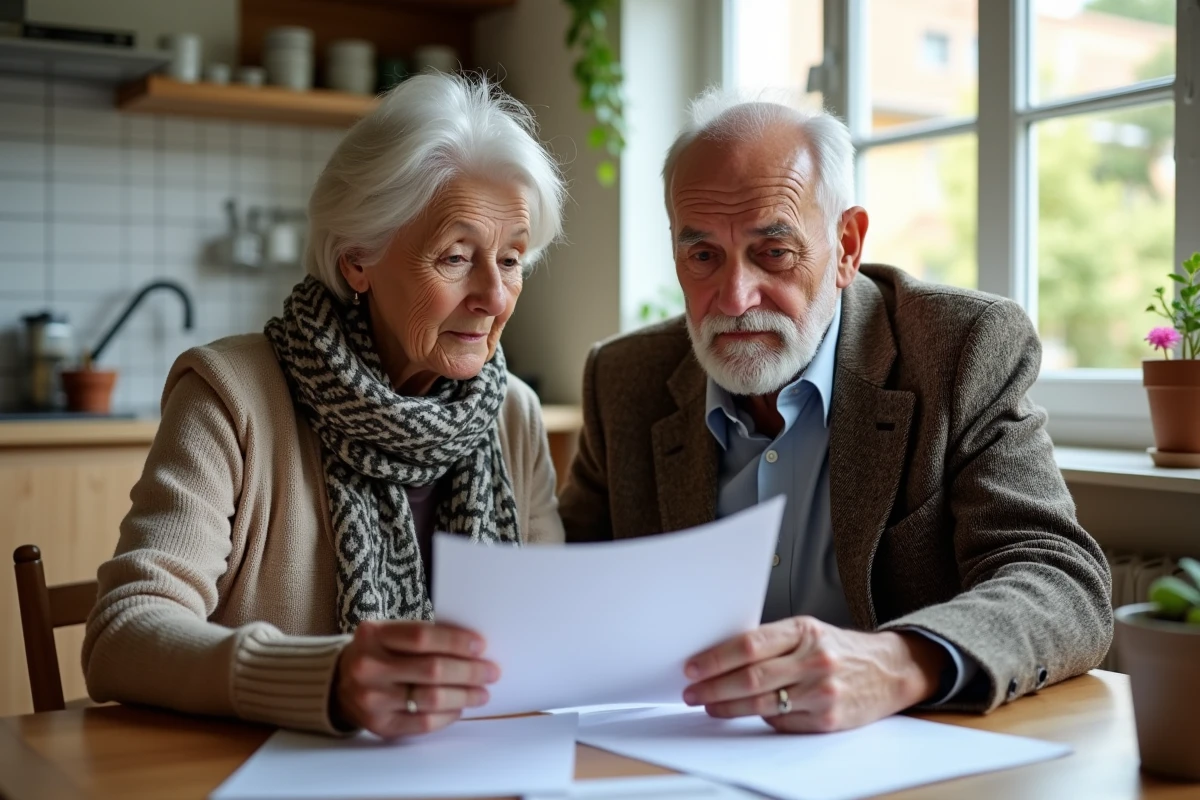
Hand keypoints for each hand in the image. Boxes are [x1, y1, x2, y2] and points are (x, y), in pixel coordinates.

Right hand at [332, 620, 499, 737]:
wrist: (340, 683)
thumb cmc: (377, 653)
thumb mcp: (389, 634)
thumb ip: (423, 636)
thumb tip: (472, 647)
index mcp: (373, 635)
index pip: (421, 636)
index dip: (455, 641)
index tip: (480, 645)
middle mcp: (368, 667)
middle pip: (432, 669)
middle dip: (469, 671)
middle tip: (491, 671)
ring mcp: (372, 699)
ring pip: (431, 699)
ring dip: (464, 695)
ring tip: (482, 692)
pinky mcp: (379, 725)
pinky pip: (424, 723)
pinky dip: (448, 715)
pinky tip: (459, 707)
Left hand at [682, 616, 947, 732]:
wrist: (889, 670)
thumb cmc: (840, 649)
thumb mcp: (809, 632)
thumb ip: (772, 641)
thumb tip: (721, 655)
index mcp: (804, 631)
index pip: (749, 645)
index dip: (715, 658)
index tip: (692, 666)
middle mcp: (814, 661)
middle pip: (750, 677)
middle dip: (713, 686)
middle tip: (692, 691)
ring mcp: (822, 692)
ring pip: (761, 703)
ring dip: (727, 706)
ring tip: (708, 704)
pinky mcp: (827, 720)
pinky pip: (780, 722)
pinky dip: (759, 718)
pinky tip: (744, 713)